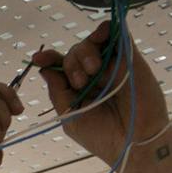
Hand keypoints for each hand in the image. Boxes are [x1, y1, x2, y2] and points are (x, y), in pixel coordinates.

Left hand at [33, 21, 171, 172]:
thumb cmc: (102, 136)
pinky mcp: (130, 58)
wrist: (133, 143)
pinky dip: (108, 28)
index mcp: (80, 88)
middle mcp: (95, 74)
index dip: (49, 59)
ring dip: (86, 50)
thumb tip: (44, 69)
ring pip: (94, 41)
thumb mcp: (70, 117)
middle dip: (72, 63)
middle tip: (80, 82)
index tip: (38, 59)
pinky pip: (119, 33)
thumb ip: (58, 92)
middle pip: (75, 52)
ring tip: (93, 69)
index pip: (62, 66)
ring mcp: (113, 65)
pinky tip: (103, 34)